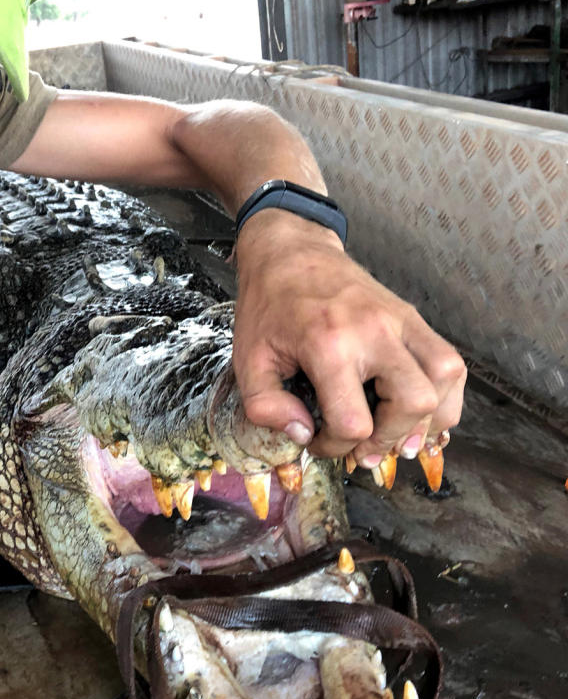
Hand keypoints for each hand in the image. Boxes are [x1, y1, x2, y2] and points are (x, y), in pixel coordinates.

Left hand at [230, 210, 465, 466]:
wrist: (290, 251)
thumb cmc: (267, 306)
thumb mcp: (247, 358)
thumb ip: (265, 406)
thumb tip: (303, 434)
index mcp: (328, 344)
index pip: (353, 421)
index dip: (335, 447)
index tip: (317, 440)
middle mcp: (374, 331)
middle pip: (413, 403)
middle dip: (388, 438)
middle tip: (362, 445)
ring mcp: (401, 320)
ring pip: (444, 380)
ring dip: (426, 419)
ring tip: (395, 433)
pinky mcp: (413, 317)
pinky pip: (451, 362)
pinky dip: (445, 395)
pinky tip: (420, 413)